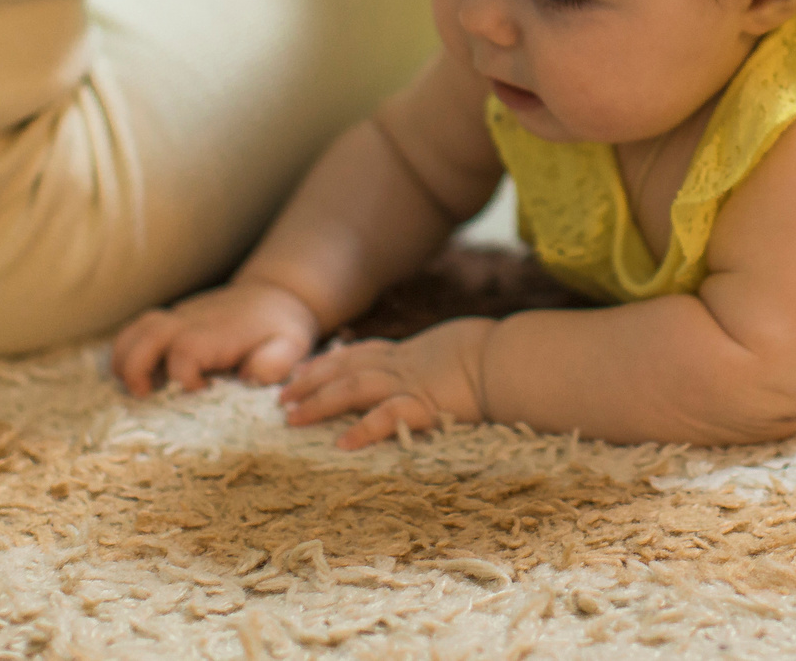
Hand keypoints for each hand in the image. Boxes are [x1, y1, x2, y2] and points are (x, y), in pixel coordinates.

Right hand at [111, 277, 318, 396]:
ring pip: (137, 329)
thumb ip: (276, 361)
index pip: (187, 350)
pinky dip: (127, 350)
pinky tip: (134, 375)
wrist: (275, 296)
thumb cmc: (281, 328)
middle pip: (149, 334)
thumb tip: (252, 376)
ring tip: (133, 387)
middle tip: (145, 395)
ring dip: (125, 358)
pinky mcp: (173, 320)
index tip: (201, 391)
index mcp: (218, 332)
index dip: (185, 375)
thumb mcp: (292, 345)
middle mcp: (193, 321)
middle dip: (137, 367)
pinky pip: (138, 329)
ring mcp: (180, 317)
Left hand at [279, 317, 493, 448]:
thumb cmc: (497, 357)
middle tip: (282, 398)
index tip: (301, 371)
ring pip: (354, 387)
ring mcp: (411, 384)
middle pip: (346, 369)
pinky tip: (341, 444)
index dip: (328, 362)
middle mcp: (403, 366)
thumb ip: (441, 360)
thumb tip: (438, 368)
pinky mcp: (425, 405)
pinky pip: (387, 417)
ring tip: (293, 418)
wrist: (513, 360)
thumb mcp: (461, 351)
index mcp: (411, 354)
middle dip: (311, 382)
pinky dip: (363, 429)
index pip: (359, 354)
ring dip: (320, 402)